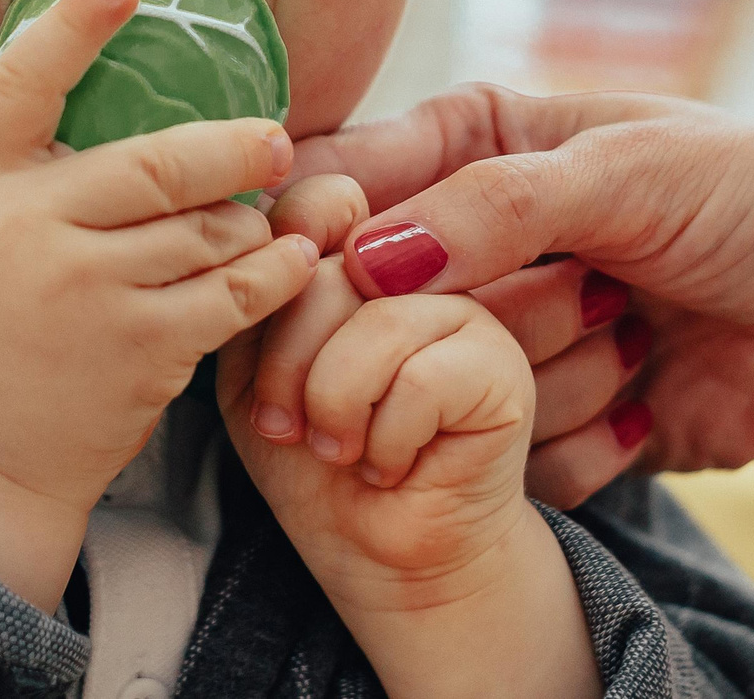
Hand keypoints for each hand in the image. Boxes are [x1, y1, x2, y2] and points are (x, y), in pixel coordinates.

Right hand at [0, 0, 318, 603]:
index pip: (18, 88)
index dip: (70, 28)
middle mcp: (24, 232)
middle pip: (151, 164)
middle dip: (228, 147)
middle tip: (275, 137)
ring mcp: (86, 296)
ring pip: (203, 229)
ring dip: (244, 220)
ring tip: (253, 220)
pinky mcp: (140, 352)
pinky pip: (232, 294)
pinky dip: (272, 272)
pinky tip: (290, 259)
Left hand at [216, 265, 534, 603]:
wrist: (376, 553)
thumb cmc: (314, 465)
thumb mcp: (253, 374)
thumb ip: (257, 303)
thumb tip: (278, 242)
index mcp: (360, 259)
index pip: (323, 201)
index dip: (278, 268)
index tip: (260, 354)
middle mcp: (418, 270)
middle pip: (331, 268)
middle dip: (285, 365)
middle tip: (290, 426)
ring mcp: (465, 311)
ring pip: (375, 322)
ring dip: (334, 409)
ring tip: (344, 450)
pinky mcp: (500, 366)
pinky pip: (419, 380)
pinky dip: (385, 443)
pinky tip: (392, 466)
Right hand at [288, 85, 753, 494]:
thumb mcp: (633, 172)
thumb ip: (493, 206)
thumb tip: (361, 256)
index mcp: (475, 142)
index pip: (342, 184)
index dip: (327, 237)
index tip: (354, 276)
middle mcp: (473, 243)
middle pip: (372, 310)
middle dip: (480, 318)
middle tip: (592, 295)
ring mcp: (507, 341)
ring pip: (436, 397)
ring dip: (547, 379)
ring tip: (637, 330)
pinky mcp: (547, 433)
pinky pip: (505, 467)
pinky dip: (578, 444)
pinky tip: (650, 395)